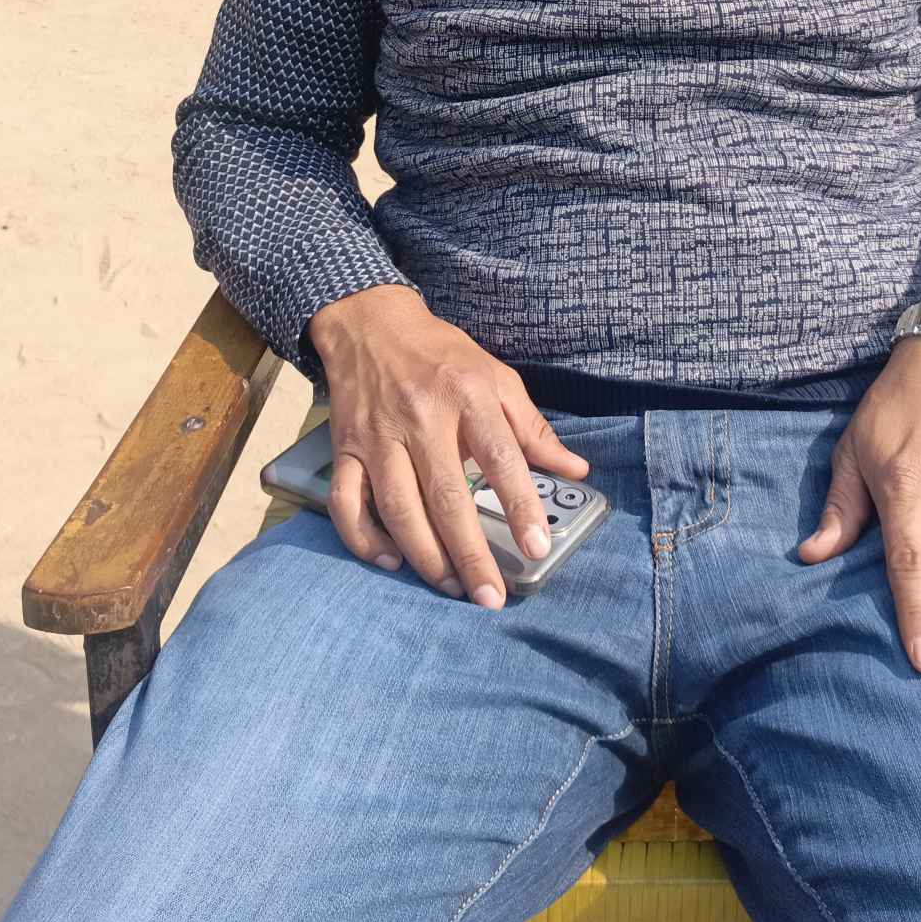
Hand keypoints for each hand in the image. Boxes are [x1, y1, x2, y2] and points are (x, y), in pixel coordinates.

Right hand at [307, 285, 589, 610]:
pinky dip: (364, 539)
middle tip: (490, 597)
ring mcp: (378, 437)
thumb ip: (533, 427)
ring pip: (398, 508)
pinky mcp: (344, 450)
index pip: (500, 457)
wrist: (370, 324)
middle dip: (470, 553)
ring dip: (425, 556)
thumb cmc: (442, 356)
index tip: (537, 546)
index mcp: (467, 395)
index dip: (521, 504)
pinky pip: (347, 505)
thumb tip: (576, 470)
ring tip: (451, 587)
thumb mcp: (496, 377)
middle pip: (446, 496)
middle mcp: (421, 418)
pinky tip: (391, 561)